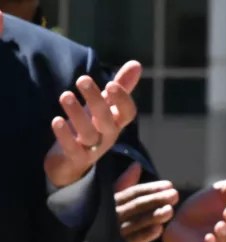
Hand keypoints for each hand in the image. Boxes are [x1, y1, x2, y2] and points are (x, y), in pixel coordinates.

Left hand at [44, 61, 141, 188]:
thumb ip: (121, 87)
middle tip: (82, 79)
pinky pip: (73, 149)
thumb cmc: (92, 127)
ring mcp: (93, 149)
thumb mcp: (106, 106)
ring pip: (90, 134)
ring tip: (65, 95)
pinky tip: (57, 120)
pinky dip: (65, 136)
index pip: (127, 113)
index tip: (110, 84)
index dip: (122, 100)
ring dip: (78, 115)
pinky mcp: (76, 158)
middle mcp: (108, 136)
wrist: (73, 161)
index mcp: (116, 122)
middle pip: (107, 121)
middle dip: (96, 101)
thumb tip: (136, 63)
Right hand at [113, 163, 178, 241]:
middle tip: (174, 195)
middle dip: (155, 199)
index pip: (131, 193)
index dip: (150, 189)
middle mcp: (109, 215)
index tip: (169, 185)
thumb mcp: (110, 199)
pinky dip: (144, 235)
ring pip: (134, 222)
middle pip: (135, 206)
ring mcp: (111, 233)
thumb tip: (136, 165)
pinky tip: (158, 230)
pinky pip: (130, 241)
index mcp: (109, 201)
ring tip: (169, 211)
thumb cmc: (99, 218)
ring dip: (152, 216)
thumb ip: (124, 183)